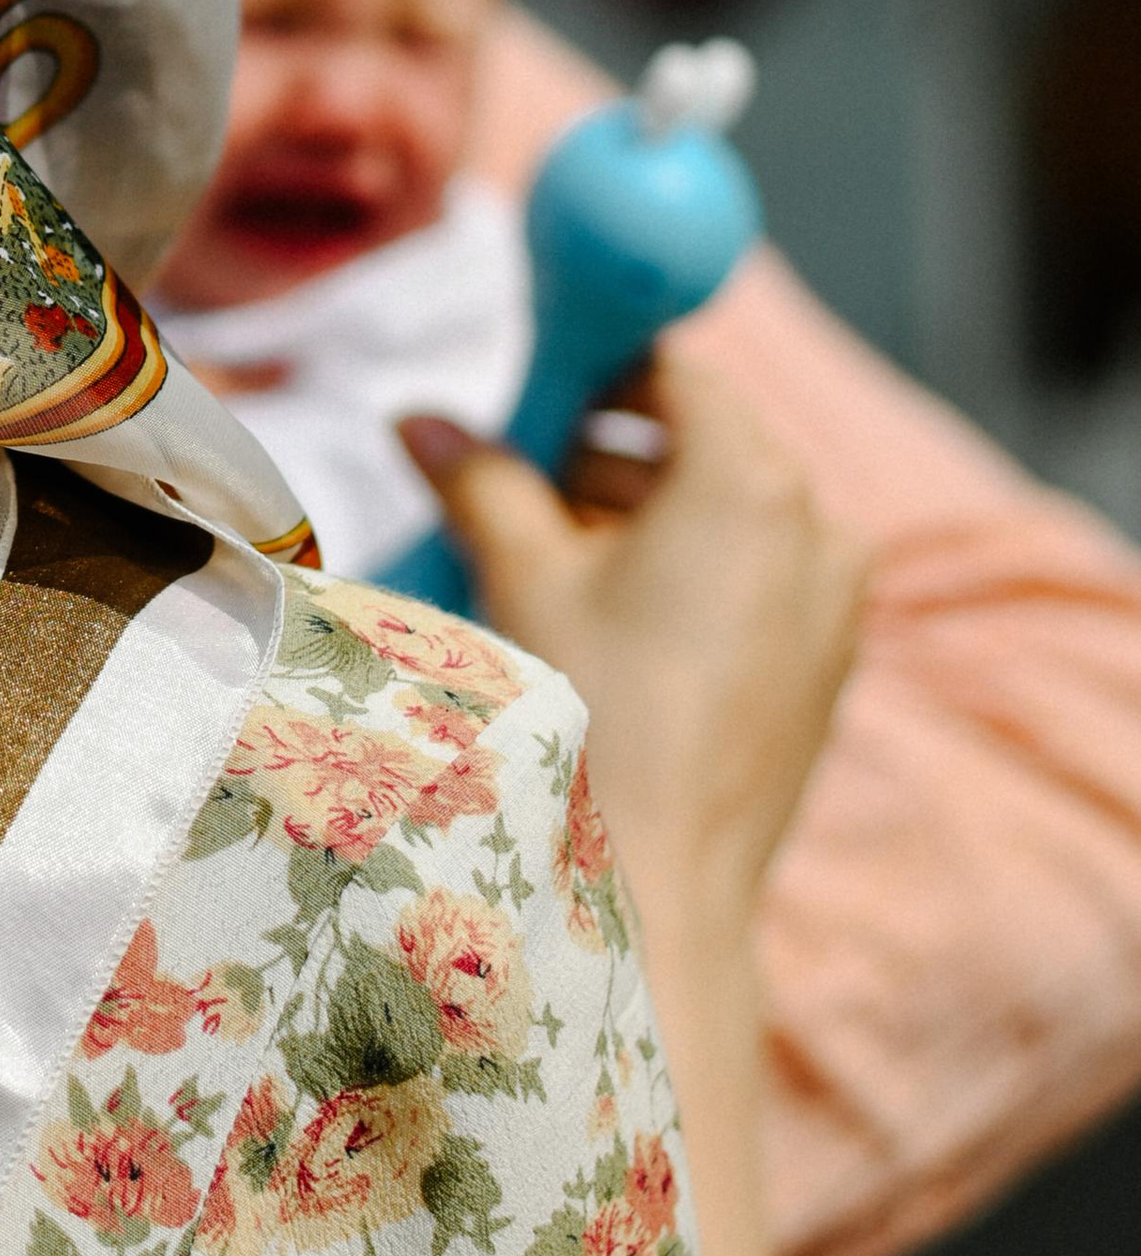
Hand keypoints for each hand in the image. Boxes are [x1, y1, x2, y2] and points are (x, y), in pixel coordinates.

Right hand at [399, 353, 865, 932]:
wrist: (666, 885)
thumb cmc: (594, 712)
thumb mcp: (525, 575)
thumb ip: (480, 478)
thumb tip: (419, 419)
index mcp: (753, 479)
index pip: (673, 372)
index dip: (595, 370)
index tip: (527, 394)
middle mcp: (819, 523)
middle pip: (702, 442)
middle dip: (606, 451)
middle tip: (516, 481)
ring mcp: (835, 599)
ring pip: (728, 514)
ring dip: (642, 513)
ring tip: (551, 555)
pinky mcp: (827, 662)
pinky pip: (757, 577)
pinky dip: (690, 571)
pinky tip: (611, 617)